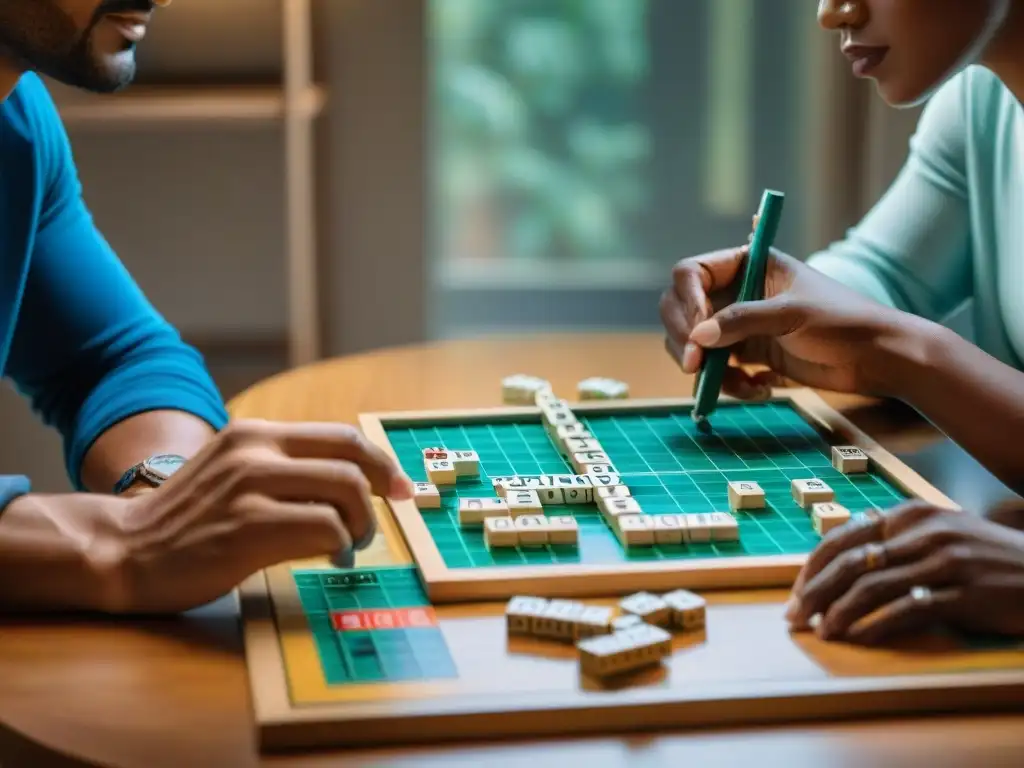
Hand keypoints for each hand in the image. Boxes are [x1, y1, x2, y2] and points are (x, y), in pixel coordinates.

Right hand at [113, 419, 414, 612]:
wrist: (124, 550)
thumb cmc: (188, 520)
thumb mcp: (234, 471)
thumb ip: (284, 468)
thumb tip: (355, 481)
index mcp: (256, 433)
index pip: (343, 437)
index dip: (381, 463)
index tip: (400, 488)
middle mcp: (256, 450)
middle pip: (353, 462)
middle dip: (379, 496)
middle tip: (374, 526)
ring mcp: (252, 486)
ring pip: (346, 492)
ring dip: (360, 525)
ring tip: (346, 545)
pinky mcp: (249, 527)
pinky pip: (325, 529)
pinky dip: (339, 546)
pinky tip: (329, 558)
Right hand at [659, 245, 916, 397]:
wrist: (878, 359)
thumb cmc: (843, 322)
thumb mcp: (792, 314)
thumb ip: (742, 321)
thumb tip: (697, 337)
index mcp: (747, 264)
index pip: (692, 273)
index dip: (687, 301)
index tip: (696, 333)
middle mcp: (738, 291)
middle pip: (683, 310)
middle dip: (686, 340)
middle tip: (695, 367)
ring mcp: (740, 324)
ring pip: (695, 344)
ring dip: (707, 369)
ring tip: (739, 385)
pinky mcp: (749, 354)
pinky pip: (717, 369)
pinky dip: (728, 383)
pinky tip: (759, 389)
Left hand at [785, 500, 1023, 644]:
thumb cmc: (986, 557)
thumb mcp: (939, 534)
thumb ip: (894, 541)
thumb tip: (840, 566)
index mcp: (911, 514)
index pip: (844, 537)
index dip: (813, 568)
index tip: (796, 593)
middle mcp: (924, 532)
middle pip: (851, 563)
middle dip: (815, 592)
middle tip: (794, 617)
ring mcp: (945, 561)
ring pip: (873, 587)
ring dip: (838, 612)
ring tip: (820, 631)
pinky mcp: (964, 593)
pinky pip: (908, 610)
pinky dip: (876, 626)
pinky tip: (857, 638)